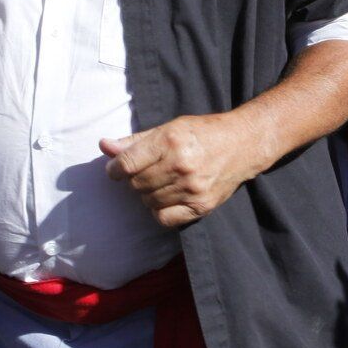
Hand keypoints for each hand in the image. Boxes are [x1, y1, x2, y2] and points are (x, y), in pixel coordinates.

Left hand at [102, 115, 260, 227]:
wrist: (244, 144)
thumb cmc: (203, 133)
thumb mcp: (168, 128)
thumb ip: (135, 141)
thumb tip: (103, 146)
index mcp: (170, 141)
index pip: (127, 164)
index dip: (114, 169)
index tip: (114, 170)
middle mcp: (181, 166)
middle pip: (136, 184)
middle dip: (134, 180)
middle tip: (145, 172)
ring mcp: (192, 188)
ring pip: (148, 201)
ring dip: (147, 193)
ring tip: (160, 181)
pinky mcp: (201, 206)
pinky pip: (164, 218)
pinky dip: (159, 210)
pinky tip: (166, 197)